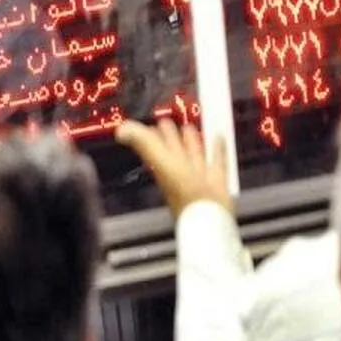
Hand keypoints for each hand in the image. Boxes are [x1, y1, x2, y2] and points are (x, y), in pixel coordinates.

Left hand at [115, 120, 232, 217]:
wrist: (208, 217)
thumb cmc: (184, 193)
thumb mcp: (161, 161)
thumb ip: (143, 144)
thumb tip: (121, 130)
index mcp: (165, 165)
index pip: (156, 146)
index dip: (153, 134)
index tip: (154, 122)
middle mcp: (179, 172)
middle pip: (174, 150)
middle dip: (172, 136)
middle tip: (170, 122)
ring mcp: (197, 178)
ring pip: (193, 155)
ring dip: (192, 142)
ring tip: (191, 128)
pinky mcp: (216, 182)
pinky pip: (216, 162)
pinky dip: (217, 150)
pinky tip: (218, 139)